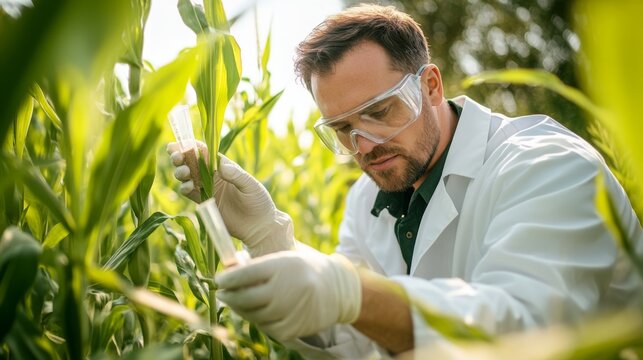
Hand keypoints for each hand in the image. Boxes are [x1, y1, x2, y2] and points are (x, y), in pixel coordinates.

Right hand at [166, 143, 293, 256]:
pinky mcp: (204, 202)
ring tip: (184, 172)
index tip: (181, 143)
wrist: (258, 226)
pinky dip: (184, 188)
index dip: (191, 146)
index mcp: (224, 166)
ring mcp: (207, 188)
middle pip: (192, 162)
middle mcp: (213, 175)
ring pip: (187, 176)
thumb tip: (220, 163)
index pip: (205, 152)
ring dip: (181, 172)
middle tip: (177, 157)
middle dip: (181, 157)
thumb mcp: (250, 186)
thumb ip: (236, 175)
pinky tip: (187, 187)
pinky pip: (189, 192)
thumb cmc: (258, 202)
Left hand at [216, 249, 361, 339]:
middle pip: (243, 298)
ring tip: (240, 301)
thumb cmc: (303, 269)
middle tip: (223, 293)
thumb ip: (257, 264)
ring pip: (251, 314)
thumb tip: (227, 270)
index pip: (243, 275)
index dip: (226, 279)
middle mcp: (284, 289)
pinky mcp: (291, 330)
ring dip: (242, 309)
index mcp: (282, 265)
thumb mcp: (284, 258)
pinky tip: (260, 311)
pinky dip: (259, 319)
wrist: (337, 289)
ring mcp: (288, 311)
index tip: (219, 280)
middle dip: (229, 295)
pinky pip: (265, 326)